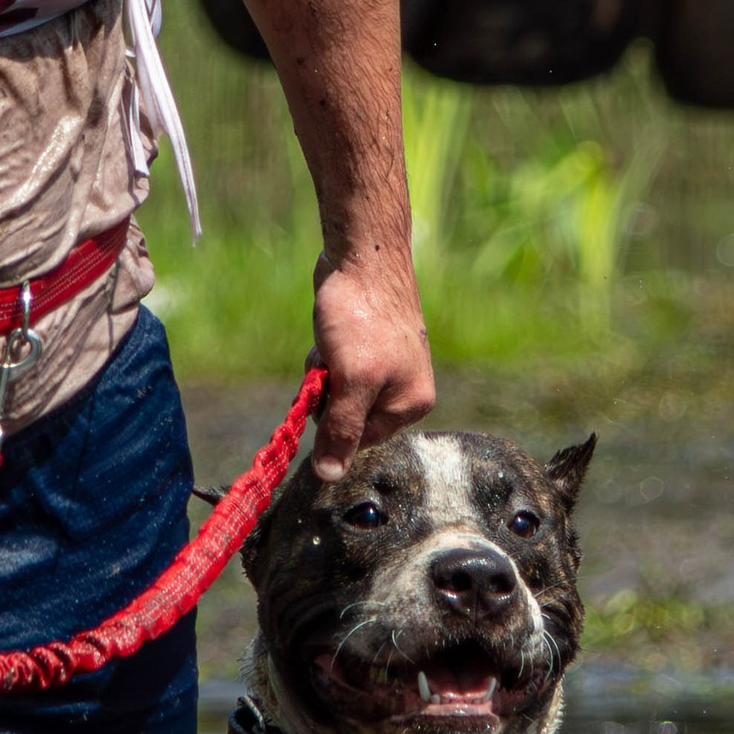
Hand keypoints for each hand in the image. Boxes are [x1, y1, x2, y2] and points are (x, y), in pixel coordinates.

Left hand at [309, 245, 434, 476]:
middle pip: (347, 417)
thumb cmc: (362, 318)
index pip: (360, 441)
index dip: (333, 423)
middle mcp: (403, 388)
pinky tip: (327, 334)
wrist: (361, 256)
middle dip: (327, 395)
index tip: (327, 391)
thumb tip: (328, 477)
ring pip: (337, 392)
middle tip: (330, 362)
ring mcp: (385, 365)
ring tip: (330, 343)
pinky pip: (337, 369)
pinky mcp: (366, 345)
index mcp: (410, 404)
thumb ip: (341, 430)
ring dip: (323, 374)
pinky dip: (324, 356)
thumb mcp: (351, 381)